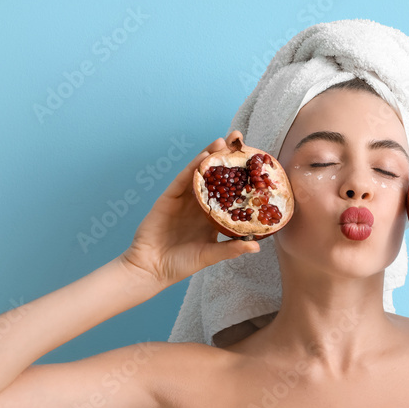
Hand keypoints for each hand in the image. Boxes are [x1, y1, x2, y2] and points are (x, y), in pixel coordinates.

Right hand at [119, 130, 259, 286]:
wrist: (151, 269)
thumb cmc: (181, 264)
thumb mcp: (210, 256)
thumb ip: (231, 249)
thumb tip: (257, 246)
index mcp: (212, 216)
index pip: (228, 193)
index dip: (239, 177)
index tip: (254, 163)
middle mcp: (199, 204)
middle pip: (215, 177)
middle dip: (225, 158)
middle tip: (239, 139)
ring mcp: (183, 200)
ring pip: (199, 174)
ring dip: (209, 156)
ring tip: (223, 141)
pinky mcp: (168, 198)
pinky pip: (183, 181)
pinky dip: (192, 168)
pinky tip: (203, 156)